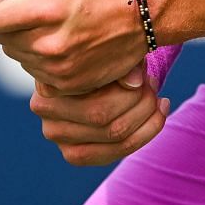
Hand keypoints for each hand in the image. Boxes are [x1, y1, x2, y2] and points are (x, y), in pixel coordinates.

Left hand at [0, 0, 148, 94]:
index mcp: (45, 8)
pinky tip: (58, 42)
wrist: (138, 11)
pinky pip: (37, 73)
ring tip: (45, 24)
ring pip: (18, 56)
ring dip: (23, 40)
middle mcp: (49, 42)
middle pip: (1, 39)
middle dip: (5, 22)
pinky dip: (41, 58)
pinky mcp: (69, 83)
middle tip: (20, 10)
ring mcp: (59, 67)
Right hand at [27, 65, 170, 165]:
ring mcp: (57, 137)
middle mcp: (46, 115)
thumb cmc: (99, 56)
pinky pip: (115, 152)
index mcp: (47, 86)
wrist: (86, 71)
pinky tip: (159, 115)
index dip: (128, 84)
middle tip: (154, 84)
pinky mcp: (73, 154)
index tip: (146, 74)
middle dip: (139, 102)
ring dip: (146, 119)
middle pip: (102, 117)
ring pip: (113, 137)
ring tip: (159, 100)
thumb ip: (122, 61)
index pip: (94, 93)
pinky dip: (144, 135)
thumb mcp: (110, 50)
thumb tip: (136, 81)